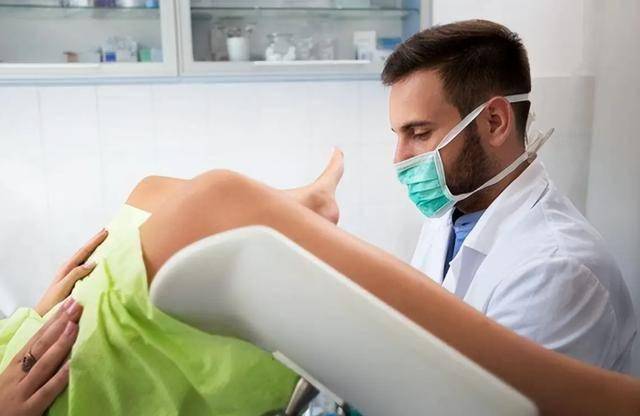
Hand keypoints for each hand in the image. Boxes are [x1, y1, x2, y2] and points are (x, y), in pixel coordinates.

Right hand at [0, 298, 81, 415]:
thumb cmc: (4, 400)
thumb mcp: (14, 377)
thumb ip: (32, 361)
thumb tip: (56, 340)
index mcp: (15, 365)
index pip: (37, 338)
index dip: (54, 320)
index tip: (69, 303)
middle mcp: (18, 374)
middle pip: (41, 345)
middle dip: (59, 324)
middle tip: (77, 305)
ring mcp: (23, 391)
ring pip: (43, 364)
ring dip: (60, 344)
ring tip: (75, 325)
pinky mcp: (29, 409)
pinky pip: (47, 391)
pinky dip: (60, 377)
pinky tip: (73, 364)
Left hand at [35, 229, 107, 315]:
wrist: (43, 314)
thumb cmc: (52, 302)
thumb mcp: (63, 287)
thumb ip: (75, 274)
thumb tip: (92, 263)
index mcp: (67, 268)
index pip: (83, 251)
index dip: (94, 241)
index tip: (105, 232)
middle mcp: (69, 268)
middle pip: (84, 251)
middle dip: (95, 241)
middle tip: (106, 231)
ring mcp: (71, 274)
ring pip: (84, 257)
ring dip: (94, 249)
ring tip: (103, 242)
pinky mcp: (74, 280)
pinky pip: (85, 266)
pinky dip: (92, 259)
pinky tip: (98, 260)